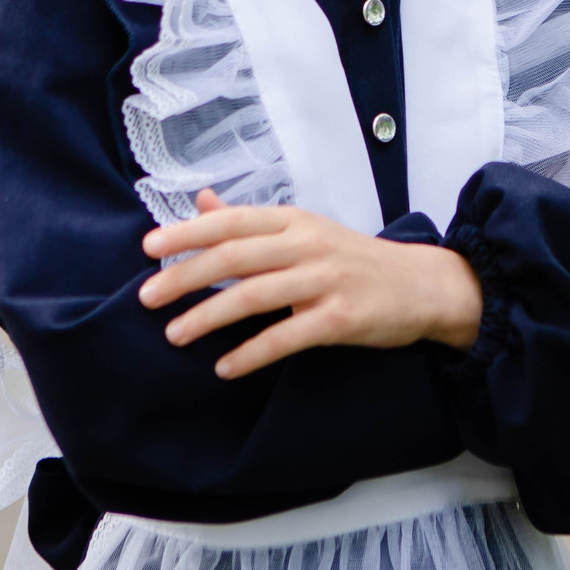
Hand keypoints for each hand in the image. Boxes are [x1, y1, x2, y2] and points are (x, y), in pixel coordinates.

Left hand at [140, 191, 483, 378]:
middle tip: (146, 297)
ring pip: (254, 296)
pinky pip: (286, 337)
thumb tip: (202, 203)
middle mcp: (307, 244)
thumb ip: (252, 222)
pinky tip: (225, 366)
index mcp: (295, 220)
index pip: (232, 221)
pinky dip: (251, 353)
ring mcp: (326, 281)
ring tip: (174, 335)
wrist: (423, 286)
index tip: (149, 248)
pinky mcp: (341, 319)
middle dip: (185, 276)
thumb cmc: (355, 259)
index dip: (187, 232)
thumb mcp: (306, 230)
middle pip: (235, 257)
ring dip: (208, 317)